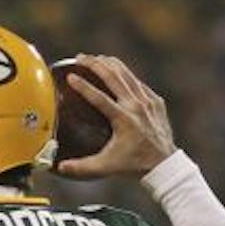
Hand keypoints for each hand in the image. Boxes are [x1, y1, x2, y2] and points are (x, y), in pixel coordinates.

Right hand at [52, 54, 176, 180]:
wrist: (164, 165)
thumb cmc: (134, 166)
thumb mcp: (106, 167)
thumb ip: (81, 167)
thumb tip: (60, 167)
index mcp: (124, 120)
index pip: (99, 98)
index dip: (83, 86)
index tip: (70, 76)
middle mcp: (136, 106)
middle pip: (113, 77)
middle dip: (94, 64)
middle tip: (80, 58)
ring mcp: (148, 102)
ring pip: (127, 74)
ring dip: (110, 64)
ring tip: (96, 58)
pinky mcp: (156, 101)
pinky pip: (138, 82)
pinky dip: (125, 74)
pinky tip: (116, 71)